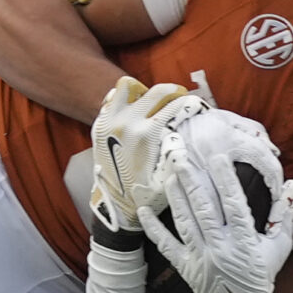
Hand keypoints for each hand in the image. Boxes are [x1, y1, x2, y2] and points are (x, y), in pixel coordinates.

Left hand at [90, 77, 206, 234]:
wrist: (114, 205)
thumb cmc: (144, 194)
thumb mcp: (169, 177)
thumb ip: (179, 153)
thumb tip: (189, 131)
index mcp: (146, 135)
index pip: (174, 105)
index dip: (188, 102)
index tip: (194, 104)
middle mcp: (126, 123)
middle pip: (155, 90)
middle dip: (172, 91)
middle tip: (178, 98)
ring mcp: (109, 122)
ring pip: (128, 86)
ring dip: (143, 91)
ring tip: (152, 102)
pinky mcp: (99, 125)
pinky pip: (112, 99)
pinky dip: (125, 99)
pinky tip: (134, 110)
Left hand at [139, 118, 292, 292]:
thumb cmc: (261, 274)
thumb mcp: (279, 246)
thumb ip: (284, 215)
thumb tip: (292, 185)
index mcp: (245, 241)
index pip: (234, 205)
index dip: (226, 181)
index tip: (217, 159)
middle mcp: (221, 248)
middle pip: (204, 209)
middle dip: (192, 181)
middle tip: (180, 158)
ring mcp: (201, 258)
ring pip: (185, 222)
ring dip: (175, 197)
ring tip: (169, 174)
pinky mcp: (185, 266)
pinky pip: (166, 245)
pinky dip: (154, 229)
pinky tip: (145, 211)